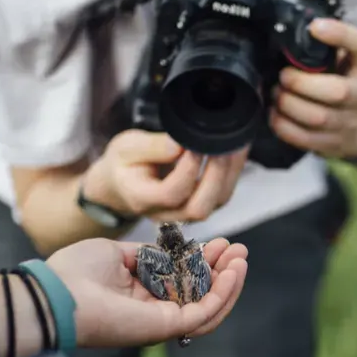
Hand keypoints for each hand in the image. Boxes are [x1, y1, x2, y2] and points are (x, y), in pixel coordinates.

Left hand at [46, 236, 248, 347]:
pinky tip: (233, 271)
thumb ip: (146, 253)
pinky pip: (205, 312)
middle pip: (201, 294)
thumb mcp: (115, 252)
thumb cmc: (75, 273)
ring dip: (230, 283)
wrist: (58, 294)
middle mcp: (154, 311)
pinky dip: (223, 293)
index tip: (218, 242)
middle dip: (223, 270)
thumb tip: (169, 249)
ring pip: (209, 306)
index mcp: (140, 295)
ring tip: (242, 258)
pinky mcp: (166, 326)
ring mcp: (161, 321)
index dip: (203, 262)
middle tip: (239, 249)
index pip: (182, 282)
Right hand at [85, 130, 247, 222]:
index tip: (193, 145)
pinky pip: (222, 194)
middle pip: (198, 208)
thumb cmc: (123, 164)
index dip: (187, 170)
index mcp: (142, 199)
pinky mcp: (201, 205)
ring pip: (215, 204)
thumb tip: (180, 145)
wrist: (122, 183)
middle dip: (215, 175)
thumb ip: (152, 147)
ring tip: (231, 143)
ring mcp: (186, 213)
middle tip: (219, 144)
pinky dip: (232, 172)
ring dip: (229, 173)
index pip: (171, 193)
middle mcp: (166, 214)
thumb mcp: (126, 148)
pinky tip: (235, 150)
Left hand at [270, 17, 356, 160]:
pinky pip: (307, 139)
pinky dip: (285, 127)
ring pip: (319, 118)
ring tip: (276, 95)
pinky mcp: (335, 145)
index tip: (315, 28)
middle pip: (338, 91)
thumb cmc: (347, 86)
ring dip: (290, 105)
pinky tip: (275, 115)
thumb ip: (331, 32)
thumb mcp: (346, 59)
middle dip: (302, 83)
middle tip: (283, 77)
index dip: (339, 35)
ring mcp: (351, 123)